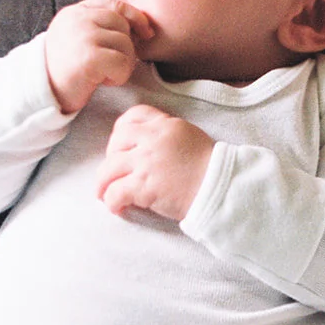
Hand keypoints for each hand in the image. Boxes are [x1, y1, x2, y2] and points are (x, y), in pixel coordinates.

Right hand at [45, 0, 153, 114]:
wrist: (42, 93)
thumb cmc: (66, 69)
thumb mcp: (79, 38)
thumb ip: (101, 26)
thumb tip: (142, 26)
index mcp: (76, 12)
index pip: (115, 5)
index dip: (136, 17)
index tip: (146, 33)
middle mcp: (78, 19)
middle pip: (123, 25)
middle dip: (127, 48)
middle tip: (112, 65)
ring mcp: (83, 35)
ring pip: (126, 44)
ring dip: (123, 65)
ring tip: (103, 74)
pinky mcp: (90, 57)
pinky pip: (122, 63)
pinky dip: (118, 76)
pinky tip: (101, 81)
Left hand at [97, 104, 213, 221]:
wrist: (221, 189)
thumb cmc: (212, 169)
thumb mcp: (191, 138)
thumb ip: (169, 137)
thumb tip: (150, 148)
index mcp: (166, 125)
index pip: (134, 115)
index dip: (122, 131)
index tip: (121, 146)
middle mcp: (152, 139)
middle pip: (116, 141)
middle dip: (110, 158)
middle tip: (114, 173)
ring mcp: (145, 162)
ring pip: (108, 169)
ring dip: (103, 184)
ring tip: (104, 195)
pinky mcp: (142, 186)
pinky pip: (115, 192)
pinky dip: (112, 202)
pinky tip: (118, 208)